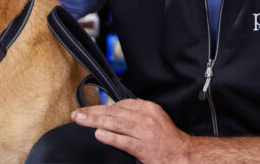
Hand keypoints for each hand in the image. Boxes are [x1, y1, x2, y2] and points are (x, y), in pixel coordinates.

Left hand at [72, 99, 192, 163]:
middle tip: (77, 114)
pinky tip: (99, 135)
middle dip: (93, 112)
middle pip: (114, 112)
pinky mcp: (143, 147)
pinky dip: (111, 138)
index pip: (120, 104)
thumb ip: (136, 114)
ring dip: (95, 121)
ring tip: (81, 120)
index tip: (89, 110)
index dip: (102, 107)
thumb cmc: (167, 139)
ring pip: (115, 124)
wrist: (182, 155)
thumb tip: (115, 111)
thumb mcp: (154, 118)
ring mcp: (144, 132)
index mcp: (147, 108)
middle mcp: (145, 117)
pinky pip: (124, 141)